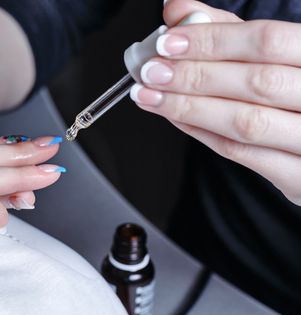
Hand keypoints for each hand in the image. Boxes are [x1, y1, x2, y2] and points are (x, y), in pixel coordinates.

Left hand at [131, 0, 300, 204]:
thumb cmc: (297, 93)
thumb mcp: (271, 53)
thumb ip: (227, 29)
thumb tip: (178, 11)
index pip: (267, 42)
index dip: (213, 41)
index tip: (167, 43)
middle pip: (256, 83)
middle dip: (194, 75)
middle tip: (150, 72)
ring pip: (246, 122)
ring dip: (189, 107)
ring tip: (150, 96)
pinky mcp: (298, 176)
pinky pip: (242, 154)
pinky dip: (201, 133)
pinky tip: (175, 118)